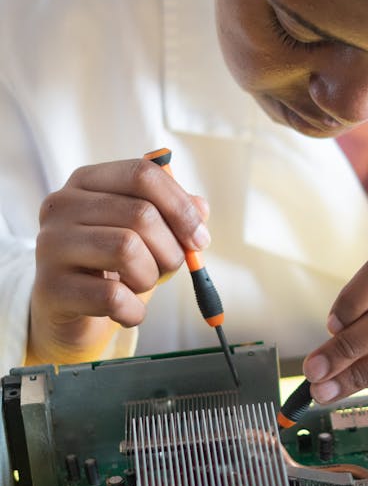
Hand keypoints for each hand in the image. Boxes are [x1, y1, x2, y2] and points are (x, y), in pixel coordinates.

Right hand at [27, 157, 209, 365]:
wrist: (66, 310)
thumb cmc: (111, 262)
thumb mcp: (142, 231)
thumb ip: (173, 213)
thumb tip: (200, 209)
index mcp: (87, 181)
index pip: (142, 174)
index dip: (180, 206)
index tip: (200, 238)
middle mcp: (62, 206)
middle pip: (141, 214)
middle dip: (171, 249)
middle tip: (171, 268)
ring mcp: (50, 245)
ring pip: (126, 249)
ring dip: (150, 276)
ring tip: (141, 285)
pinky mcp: (49, 287)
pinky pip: (112, 296)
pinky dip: (134, 310)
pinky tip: (128, 311)